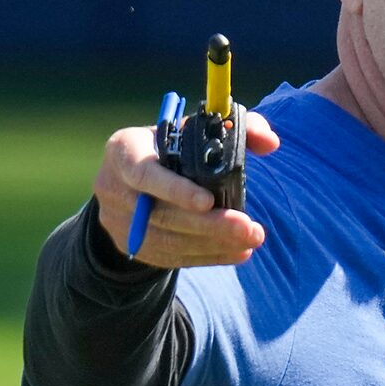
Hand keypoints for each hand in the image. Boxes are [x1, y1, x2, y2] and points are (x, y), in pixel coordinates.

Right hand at [94, 105, 279, 266]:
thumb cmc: (171, 147)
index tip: (210, 200)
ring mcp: (119, 221)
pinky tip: (235, 252)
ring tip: (249, 241)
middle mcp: (113, 187)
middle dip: (210, 225)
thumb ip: (236, 128)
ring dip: (212, 244)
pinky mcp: (131, 247)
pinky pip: (170, 257)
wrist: (130, 180)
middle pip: (161, 214)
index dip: (175, 189)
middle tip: (249, 229)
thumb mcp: (193, 130)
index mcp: (124, 150)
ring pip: (167, 241)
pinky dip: (206, 256)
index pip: (144, 173)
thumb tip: (271, 143)